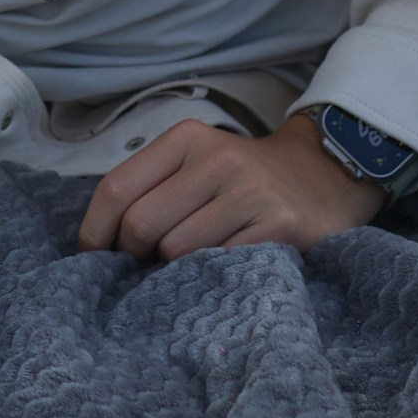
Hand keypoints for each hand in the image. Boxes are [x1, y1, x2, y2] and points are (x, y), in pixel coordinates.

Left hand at [76, 115, 383, 260]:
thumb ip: (150, 189)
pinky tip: (219, 271)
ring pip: (176, 251)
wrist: (323, 175)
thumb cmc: (241, 179)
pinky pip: (219, 266)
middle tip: (146, 267)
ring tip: (189, 265)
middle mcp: (216, 159)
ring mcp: (250, 192)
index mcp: (185, 139)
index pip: (115, 188)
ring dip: (172, 271)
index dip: (94, 232)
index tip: (95, 256)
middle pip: (141, 224)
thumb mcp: (194, 162)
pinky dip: (208, 278)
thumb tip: (98, 244)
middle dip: (133, 256)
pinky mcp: (279, 226)